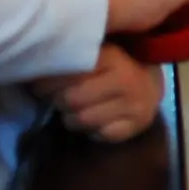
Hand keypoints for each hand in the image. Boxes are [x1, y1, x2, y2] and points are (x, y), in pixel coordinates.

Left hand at [32, 44, 162, 142]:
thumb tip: (37, 65)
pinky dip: (92, 131)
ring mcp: (134, 104)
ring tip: (73, 111)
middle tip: (58, 99)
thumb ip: (75, 57)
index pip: (69, 73)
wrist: (151, 83)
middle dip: (59, 101)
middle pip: (72, 100)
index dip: (48, 82)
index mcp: (112, 57)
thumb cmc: (114, 66)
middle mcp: (126, 79)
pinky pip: (101, 135)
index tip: (40, 85)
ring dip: (72, 118)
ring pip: (83, 120)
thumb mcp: (97, 54)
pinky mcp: (137, 125)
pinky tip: (94, 121)